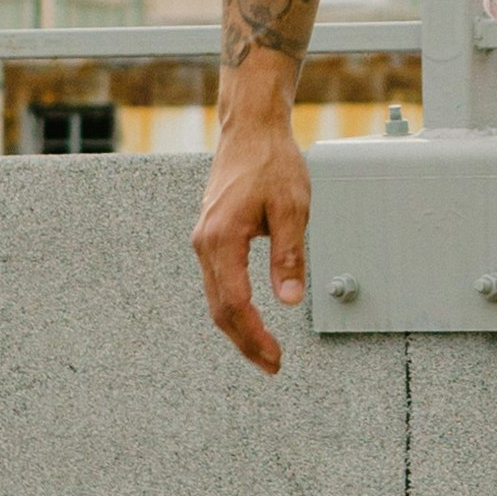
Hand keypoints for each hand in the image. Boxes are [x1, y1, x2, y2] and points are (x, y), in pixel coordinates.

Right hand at [193, 103, 313, 371]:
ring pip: (216, 299)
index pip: (236, 304)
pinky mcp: (211, 236)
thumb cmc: (271, 162)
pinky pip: (217, 283)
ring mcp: (204, 240)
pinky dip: (232, 307)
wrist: (250, 130)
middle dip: (245, 342)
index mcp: (222, 240)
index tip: (275, 357)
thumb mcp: (292, 208)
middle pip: (221, 310)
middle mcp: (205, 243)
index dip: (255, 336)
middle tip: (271, 365)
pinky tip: (249, 319)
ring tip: (263, 350)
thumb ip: (289, 255)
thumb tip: (289, 299)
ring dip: (238, 329)